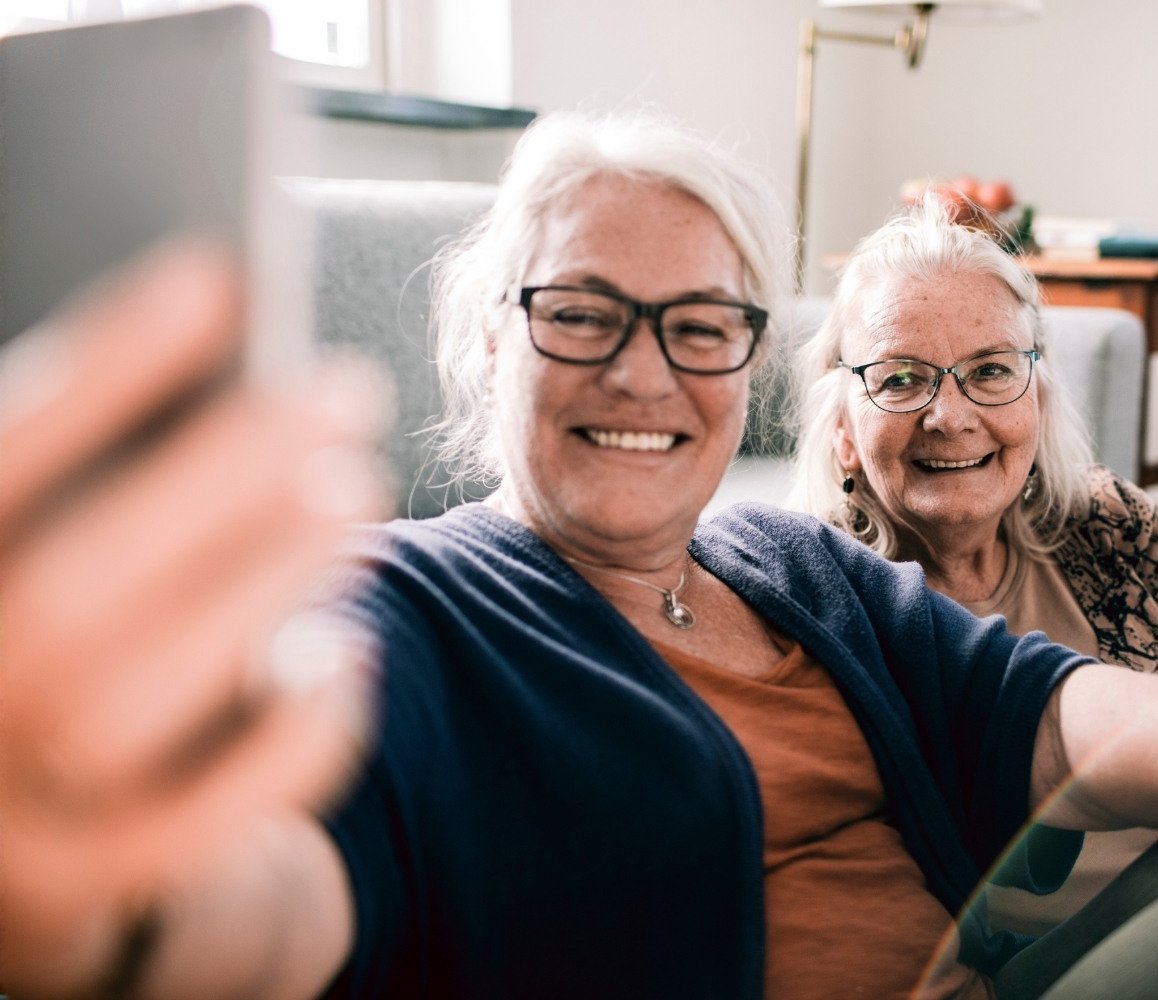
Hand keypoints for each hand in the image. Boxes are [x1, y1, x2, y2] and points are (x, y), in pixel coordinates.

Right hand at [0, 244, 387, 990]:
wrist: (0, 819)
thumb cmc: (29, 614)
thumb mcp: (33, 522)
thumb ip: (85, 453)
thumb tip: (218, 312)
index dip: (103, 365)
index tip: (214, 274)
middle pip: (72, 591)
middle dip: (217, 478)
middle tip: (339, 388)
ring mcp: (5, 808)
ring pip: (131, 704)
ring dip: (260, 586)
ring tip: (351, 488)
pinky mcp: (88, 882)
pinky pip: (200, 821)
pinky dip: (287, 735)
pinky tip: (346, 651)